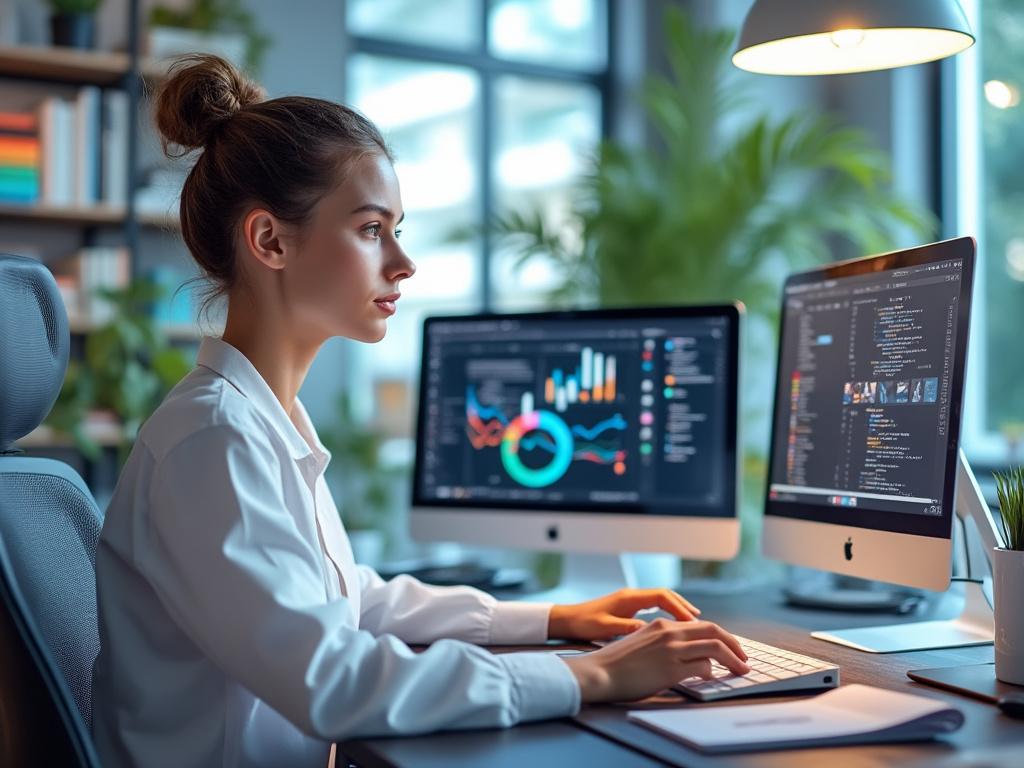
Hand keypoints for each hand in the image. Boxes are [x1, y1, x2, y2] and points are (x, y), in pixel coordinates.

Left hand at [548, 588, 700, 640]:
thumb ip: (627, 628)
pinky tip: (671, 625)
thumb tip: (649, 630)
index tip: (693, 621)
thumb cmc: (583, 624)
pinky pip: (653, 606)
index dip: (679, 608)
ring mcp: (629, 600)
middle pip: (665, 595)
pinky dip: (666, 612)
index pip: (662, 597)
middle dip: (683, 606)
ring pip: (660, 599)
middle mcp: (631, 596)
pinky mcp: (626, 607)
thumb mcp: (605, 628)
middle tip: (700, 620)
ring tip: (692, 622)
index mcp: (628, 598)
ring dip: (676, 608)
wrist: (566, 620)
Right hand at [561, 619, 749, 703]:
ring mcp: (672, 649)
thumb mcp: (642, 643)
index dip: (720, 636)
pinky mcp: (671, 668)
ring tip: (741, 670)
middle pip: (714, 631)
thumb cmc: (618, 663)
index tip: (730, 648)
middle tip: (743, 658)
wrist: (600, 672)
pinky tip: (712, 678)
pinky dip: (713, 672)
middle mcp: (669, 632)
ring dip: (733, 660)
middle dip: (734, 644)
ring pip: (715, 647)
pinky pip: (704, 666)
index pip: (701, 625)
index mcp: (662, 625)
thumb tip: (686, 654)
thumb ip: (664, 643)